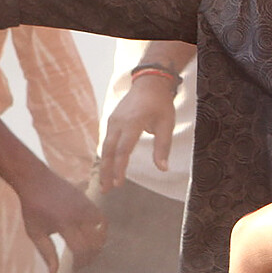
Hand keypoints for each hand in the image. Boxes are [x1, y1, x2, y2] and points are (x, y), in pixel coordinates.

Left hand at [15, 169, 105, 272]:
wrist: (36, 180)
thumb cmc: (33, 209)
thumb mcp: (35, 233)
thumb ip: (46, 253)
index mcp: (64, 224)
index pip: (81, 249)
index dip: (81, 262)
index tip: (75, 269)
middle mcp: (78, 214)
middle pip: (95, 241)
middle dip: (91, 256)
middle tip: (83, 263)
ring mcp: (85, 205)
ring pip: (102, 229)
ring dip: (98, 243)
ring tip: (89, 251)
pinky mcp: (88, 200)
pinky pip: (101, 218)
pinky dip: (100, 229)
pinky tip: (92, 236)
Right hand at [98, 74, 178, 190]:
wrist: (149, 82)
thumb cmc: (160, 104)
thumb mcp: (167, 124)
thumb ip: (163, 147)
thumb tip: (163, 169)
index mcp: (133, 123)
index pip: (123, 150)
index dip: (119, 168)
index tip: (119, 184)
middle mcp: (119, 122)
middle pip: (109, 151)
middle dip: (106, 172)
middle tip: (106, 190)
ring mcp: (113, 121)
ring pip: (105, 147)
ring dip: (104, 166)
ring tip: (104, 183)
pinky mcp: (111, 121)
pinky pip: (106, 141)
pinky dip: (105, 156)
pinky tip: (106, 167)